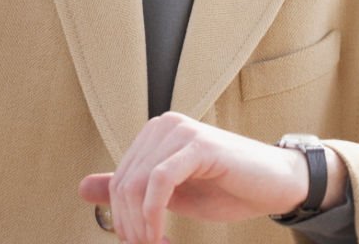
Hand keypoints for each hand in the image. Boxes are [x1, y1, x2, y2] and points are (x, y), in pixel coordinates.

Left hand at [78, 112, 345, 243]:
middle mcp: (163, 125)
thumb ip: (130, 188)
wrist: (276, 183)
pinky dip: (154, 214)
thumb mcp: (172, 195)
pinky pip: (159, 181)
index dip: (121, 220)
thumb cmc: (226, 188)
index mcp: (154, 134)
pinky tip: (162, 235)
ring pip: (137, 183)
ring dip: (141, 226)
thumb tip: (82, 188)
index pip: (118, 180)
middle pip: (123, 183)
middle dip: (130, 226)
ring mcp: (180, 131)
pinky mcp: (197, 144)